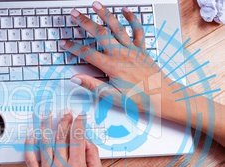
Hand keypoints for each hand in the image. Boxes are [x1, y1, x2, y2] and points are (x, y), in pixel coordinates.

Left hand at [25, 112, 103, 166]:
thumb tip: (85, 140)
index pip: (76, 138)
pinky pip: (31, 160)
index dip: (79, 124)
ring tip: (46, 116)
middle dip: (64, 122)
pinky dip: (29, 146)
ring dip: (45, 127)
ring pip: (45, 144)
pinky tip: (31, 135)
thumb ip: (93, 156)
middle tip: (66, 114)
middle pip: (60, 138)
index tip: (80, 116)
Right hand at [60, 1, 195, 123]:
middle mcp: (121, 54)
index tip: (64, 42)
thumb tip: (75, 78)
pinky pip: (137, 30)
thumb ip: (92, 85)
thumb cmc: (139, 98)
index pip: (87, 53)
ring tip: (95, 4)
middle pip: (99, 34)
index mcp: (112, 66)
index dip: (73, 47)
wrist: (162, 96)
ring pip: (116, 27)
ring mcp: (132, 49)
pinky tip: (125, 10)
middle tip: (74, 14)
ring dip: (105, 14)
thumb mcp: (111, 96)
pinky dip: (131, 18)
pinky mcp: (141, 49)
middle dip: (85, 22)